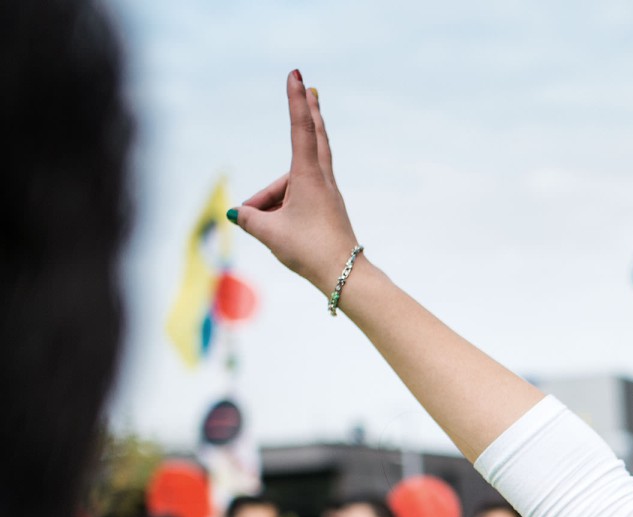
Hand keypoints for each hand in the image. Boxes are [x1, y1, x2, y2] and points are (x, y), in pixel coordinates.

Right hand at [233, 70, 360, 294]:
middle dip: (308, 112)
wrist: (344, 274)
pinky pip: (296, 197)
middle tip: (310, 86)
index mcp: (309, 177)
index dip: (296, 101)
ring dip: (270, 201)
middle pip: (313, 138)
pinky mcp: (325, 208)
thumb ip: (249, 219)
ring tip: (269, 230)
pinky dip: (280, 207)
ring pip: (289, 184)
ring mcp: (325, 193)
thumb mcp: (270, 233)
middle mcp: (321, 179)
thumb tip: (238, 214)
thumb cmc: (309, 250)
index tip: (297, 76)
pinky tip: (276, 230)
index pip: (301, 129)